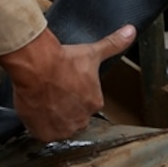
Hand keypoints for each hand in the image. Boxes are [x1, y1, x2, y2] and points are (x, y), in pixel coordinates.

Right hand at [0, 26, 136, 140]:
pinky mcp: (45, 134)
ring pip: (60, 126)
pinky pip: (44, 133)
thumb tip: (131, 32)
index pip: (88, 103)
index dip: (75, 94)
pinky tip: (37, 110)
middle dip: (66, 107)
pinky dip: (39, 125)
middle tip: (54, 92)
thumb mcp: (92, 52)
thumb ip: (113, 44)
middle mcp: (81, 120)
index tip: (66, 85)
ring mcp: (63, 129)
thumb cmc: (62, 61)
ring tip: (44, 100)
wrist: (37, 67)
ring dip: (54, 117)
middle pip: (75, 117)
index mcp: (94, 103)